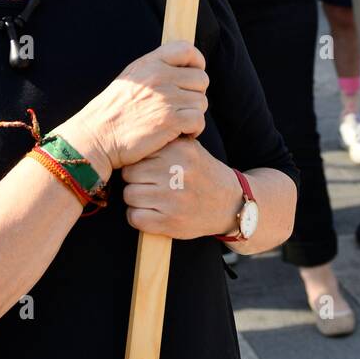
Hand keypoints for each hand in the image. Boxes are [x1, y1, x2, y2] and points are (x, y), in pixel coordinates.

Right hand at [71, 41, 208, 172]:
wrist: (97, 136)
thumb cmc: (113, 110)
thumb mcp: (131, 78)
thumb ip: (154, 68)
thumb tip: (180, 66)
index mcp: (150, 63)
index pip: (187, 50)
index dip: (196, 62)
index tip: (192, 75)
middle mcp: (160, 77)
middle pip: (201, 79)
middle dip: (195, 93)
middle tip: (182, 106)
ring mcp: (166, 98)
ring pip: (201, 101)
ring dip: (194, 113)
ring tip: (178, 121)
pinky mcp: (170, 121)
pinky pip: (199, 120)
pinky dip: (194, 129)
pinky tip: (182, 133)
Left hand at [121, 138, 242, 239]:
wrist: (230, 203)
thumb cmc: (202, 173)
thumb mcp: (189, 148)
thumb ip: (164, 141)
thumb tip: (132, 137)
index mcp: (179, 150)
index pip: (137, 155)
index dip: (138, 163)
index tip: (147, 169)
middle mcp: (176, 173)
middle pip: (129, 175)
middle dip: (135, 180)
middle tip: (148, 185)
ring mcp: (173, 199)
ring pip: (129, 196)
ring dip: (136, 199)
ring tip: (151, 199)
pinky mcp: (170, 222)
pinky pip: (135, 217)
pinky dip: (138, 217)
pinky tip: (151, 213)